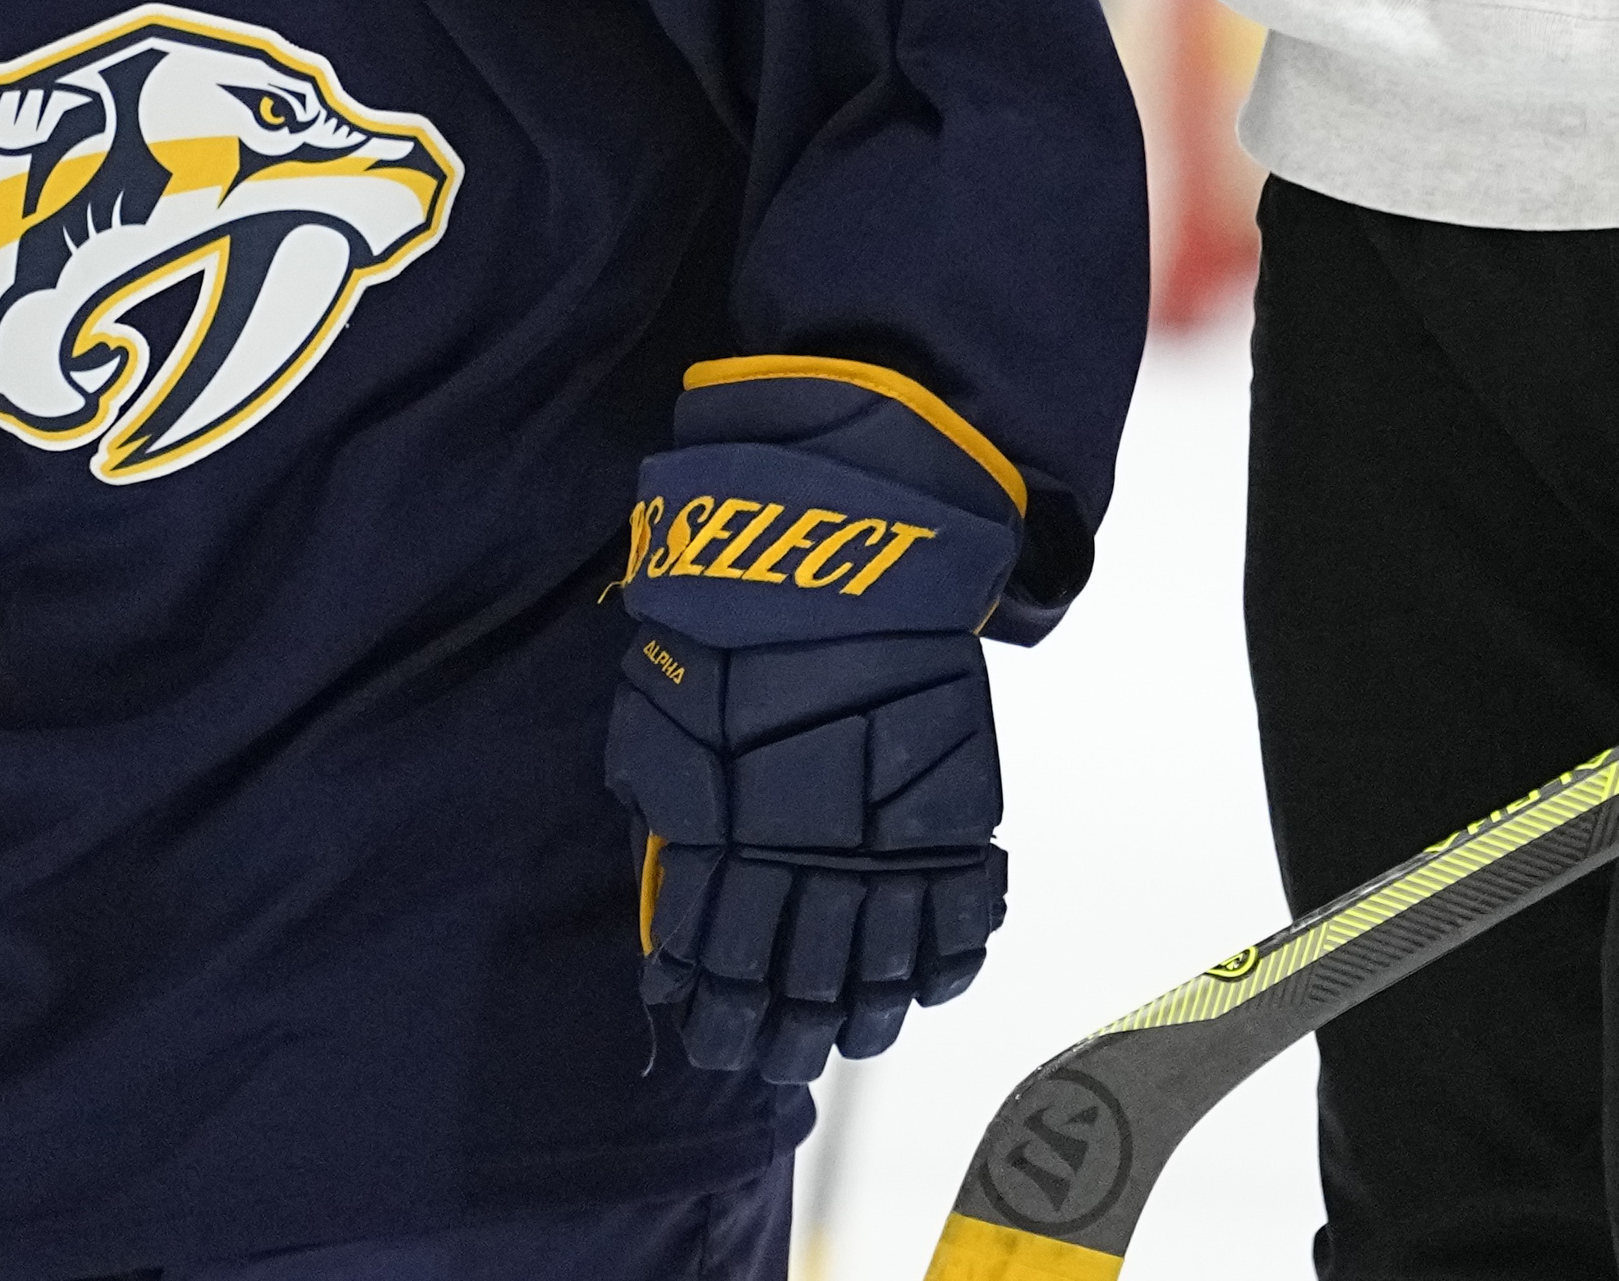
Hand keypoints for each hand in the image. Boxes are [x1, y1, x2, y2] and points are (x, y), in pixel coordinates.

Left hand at [600, 370, 1023, 1081]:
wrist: (841, 561)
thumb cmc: (732, 631)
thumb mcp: (660, 725)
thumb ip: (666, 824)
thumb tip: (667, 915)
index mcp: (722, 844)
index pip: (716, 964)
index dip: (715, 1016)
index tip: (715, 1041)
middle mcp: (805, 864)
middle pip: (799, 985)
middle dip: (786, 1035)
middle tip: (781, 1057)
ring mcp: (886, 849)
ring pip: (880, 972)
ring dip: (864, 1017)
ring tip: (852, 1037)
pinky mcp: (955, 822)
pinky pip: (957, 922)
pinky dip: (946, 965)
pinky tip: (925, 986)